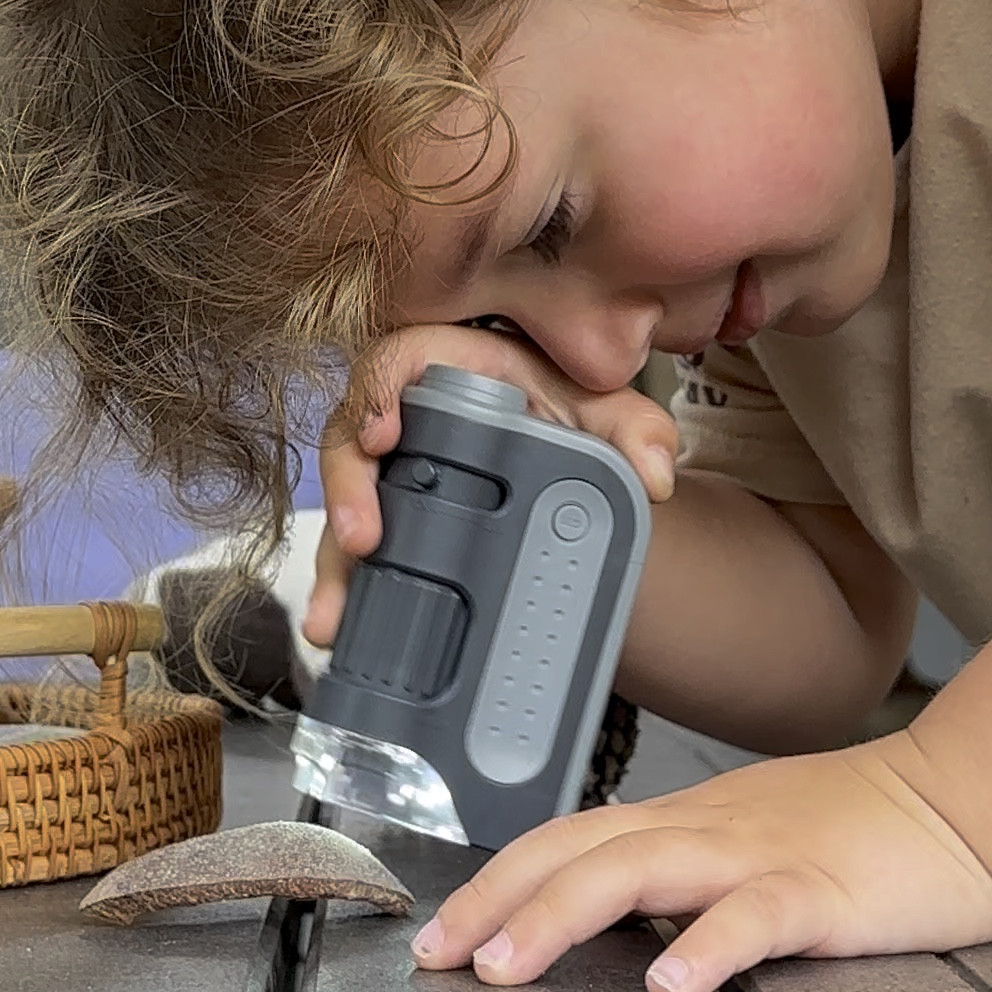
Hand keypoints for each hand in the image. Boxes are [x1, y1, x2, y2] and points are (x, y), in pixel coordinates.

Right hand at [303, 321, 677, 651]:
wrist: (572, 468)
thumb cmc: (576, 420)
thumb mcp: (608, 416)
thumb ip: (637, 430)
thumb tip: (657, 475)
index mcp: (453, 363)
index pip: (398, 359)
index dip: (378, 392)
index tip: (383, 436)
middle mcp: (408, 413)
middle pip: (353, 438)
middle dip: (347, 491)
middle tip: (363, 540)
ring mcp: (391, 471)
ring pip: (345, 505)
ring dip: (334, 563)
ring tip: (335, 617)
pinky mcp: (387, 518)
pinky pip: (351, 548)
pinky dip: (344, 591)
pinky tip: (339, 632)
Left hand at [408, 738, 991, 991]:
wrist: (977, 802)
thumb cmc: (874, 832)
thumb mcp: (758, 843)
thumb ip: (690, 877)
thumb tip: (621, 926)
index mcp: (690, 824)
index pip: (566, 840)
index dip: (494, 882)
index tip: (439, 933)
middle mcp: (709, 830)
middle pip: (576, 851)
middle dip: (494, 902)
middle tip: (439, 958)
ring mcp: (763, 856)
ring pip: (637, 872)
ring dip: (559, 918)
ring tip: (507, 967)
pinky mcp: (823, 892)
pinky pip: (755, 916)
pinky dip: (706, 946)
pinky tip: (670, 986)